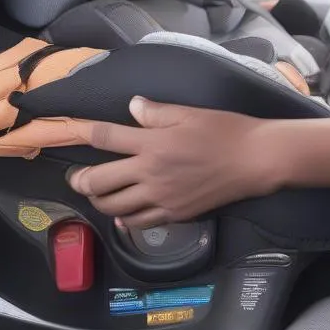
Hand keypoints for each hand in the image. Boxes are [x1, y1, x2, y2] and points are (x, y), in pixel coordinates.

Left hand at [66, 97, 275, 227]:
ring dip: (99, 201)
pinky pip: (139, 223)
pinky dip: (124, 220)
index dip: (86, 133)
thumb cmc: (225, 130)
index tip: (75, 132)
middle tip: (76, 177)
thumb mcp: (189, 113)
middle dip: (81, 179)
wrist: (254, 160)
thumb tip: (132, 106)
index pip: (108, 138)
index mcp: (154, 143)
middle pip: (100, 181)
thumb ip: (156, 112)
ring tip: (95, 194)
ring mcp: (161, 197)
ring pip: (115, 207)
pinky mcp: (174, 214)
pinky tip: (122, 214)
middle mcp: (151, 173)